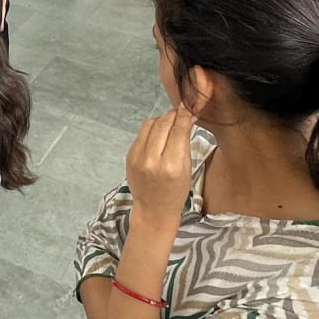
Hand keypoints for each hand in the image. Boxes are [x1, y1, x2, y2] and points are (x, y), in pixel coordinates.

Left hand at [125, 107, 195, 227]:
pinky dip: (151, 129)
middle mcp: (152, 160)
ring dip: (161, 120)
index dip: (184, 115)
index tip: (189, 108)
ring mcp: (137, 158)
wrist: (153, 209)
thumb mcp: (187, 168)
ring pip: (150, 124)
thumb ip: (185, 142)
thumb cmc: (175, 192)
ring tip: (170, 124)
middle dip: (173, 115)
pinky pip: (141, 133)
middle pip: (163, 123)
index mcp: (171, 165)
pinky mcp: (129, 156)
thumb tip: (188, 117)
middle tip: (181, 113)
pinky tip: (159, 134)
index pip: (178, 130)